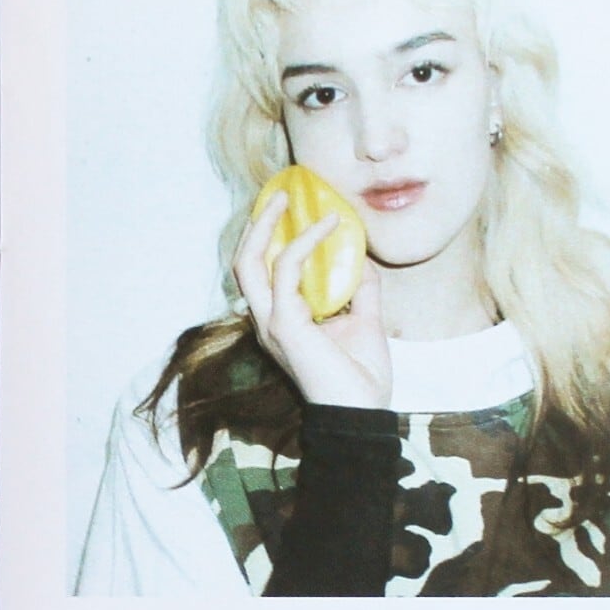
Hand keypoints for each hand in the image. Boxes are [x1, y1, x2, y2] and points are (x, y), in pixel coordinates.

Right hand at [231, 194, 391, 413]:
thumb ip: (361, 290)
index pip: (261, 272)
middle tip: (280, 194)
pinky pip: (288, 269)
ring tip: (288, 198)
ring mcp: (271, 322)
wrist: (360, 415)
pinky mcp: (284, 324)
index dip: (268, 238)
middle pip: (245, 262)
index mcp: (281, 321)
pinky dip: (306, 242)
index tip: (289, 209)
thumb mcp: (364, 322)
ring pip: (250, 261)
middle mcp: (268, 320)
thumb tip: (364, 258)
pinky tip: (330, 226)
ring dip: (268, 223)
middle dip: (257, 224)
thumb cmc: (360, 378)